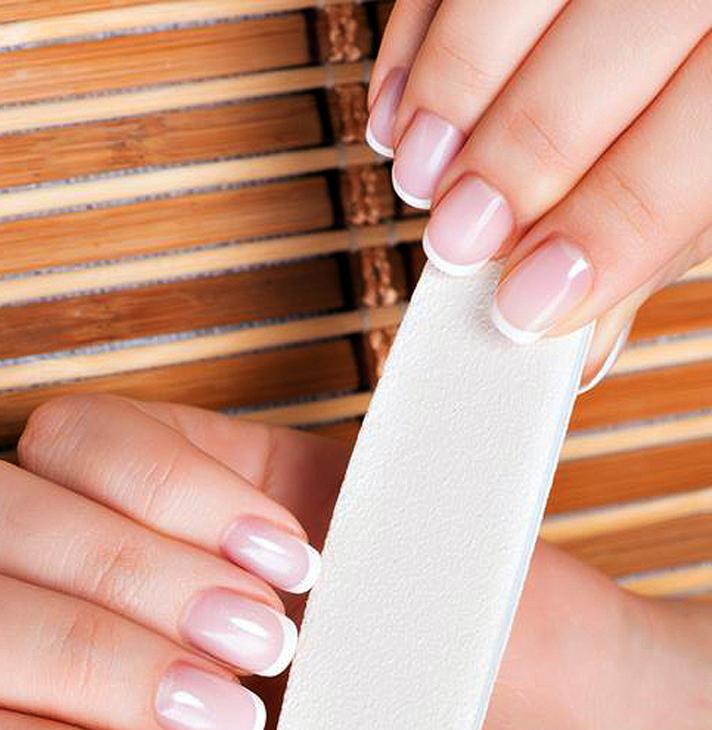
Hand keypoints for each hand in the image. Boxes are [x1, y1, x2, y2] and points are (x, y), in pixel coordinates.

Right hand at [366, 1, 711, 378]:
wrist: (681, 26)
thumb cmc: (696, 99)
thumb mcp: (708, 177)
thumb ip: (649, 244)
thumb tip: (580, 346)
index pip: (687, 146)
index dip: (602, 230)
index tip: (523, 306)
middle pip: (605, 50)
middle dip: (515, 159)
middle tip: (459, 238)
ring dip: (449, 92)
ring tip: (421, 174)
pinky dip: (414, 40)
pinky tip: (401, 112)